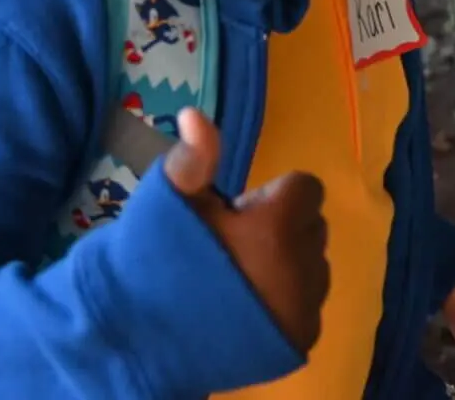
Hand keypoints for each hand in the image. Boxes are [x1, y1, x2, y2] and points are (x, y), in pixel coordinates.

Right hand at [163, 108, 329, 354]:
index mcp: (278, 226)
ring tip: (240, 279)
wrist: (141, 339)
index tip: (238, 213)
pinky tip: (248, 310)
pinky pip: (309, 307)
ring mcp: (304, 308)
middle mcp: (303, 266)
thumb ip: (194, 159)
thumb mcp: (171, 202)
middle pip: (312, 226)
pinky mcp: (300, 341)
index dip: (273, 195)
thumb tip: (195, 113)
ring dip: (289, 265)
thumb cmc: (157, 261)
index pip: (306, 188)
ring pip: (314, 267)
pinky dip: (288, 304)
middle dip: (284, 227)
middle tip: (234, 245)